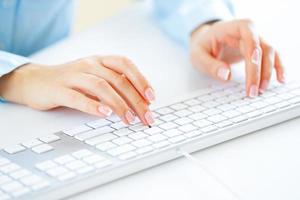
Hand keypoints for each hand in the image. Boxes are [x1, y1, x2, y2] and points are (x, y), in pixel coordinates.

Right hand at [0, 55, 155, 124]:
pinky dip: (93, 106)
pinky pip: (78, 97)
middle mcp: (89, 64)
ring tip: (129, 119)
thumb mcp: (95, 77)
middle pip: (118, 80)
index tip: (152, 98)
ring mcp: (73, 76)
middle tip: (146, 117)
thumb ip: (114, 84)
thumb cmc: (71, 81)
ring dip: (119, 105)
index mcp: (100, 60)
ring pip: (101, 87)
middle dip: (136, 100)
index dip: (141, 80)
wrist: (35, 81)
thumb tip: (140, 101)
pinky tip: (105, 114)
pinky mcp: (59, 90)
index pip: (125, 64)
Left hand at [190, 19, 284, 96]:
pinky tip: (280, 80)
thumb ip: (210, 65)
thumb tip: (226, 75)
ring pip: (269, 53)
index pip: (247, 29)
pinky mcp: (258, 51)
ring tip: (260, 90)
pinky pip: (272, 57)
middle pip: (260, 47)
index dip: (253, 44)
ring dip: (267, 72)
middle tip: (252, 90)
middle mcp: (247, 32)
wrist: (206, 43)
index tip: (253, 61)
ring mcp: (255, 41)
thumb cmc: (202, 48)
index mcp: (231, 27)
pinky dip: (277, 68)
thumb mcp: (198, 56)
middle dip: (258, 70)